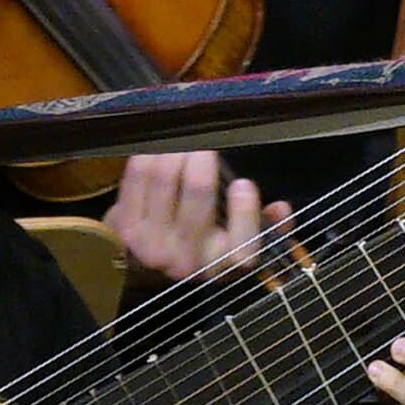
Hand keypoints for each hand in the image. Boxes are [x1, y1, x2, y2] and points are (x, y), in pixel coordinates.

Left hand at [108, 151, 293, 284]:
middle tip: (205, 142)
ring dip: (174, 152)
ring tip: (181, 139)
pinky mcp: (123, 229)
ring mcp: (151, 245)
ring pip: (165, 181)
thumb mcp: (236, 245)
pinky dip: (148, 157)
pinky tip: (156, 147)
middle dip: (202, 162)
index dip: (244, 213)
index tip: (244, 183)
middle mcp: (187, 260)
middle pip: (197, 199)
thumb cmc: (200, 244)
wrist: (140, 265)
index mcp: (222, 265)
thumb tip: (281, 209)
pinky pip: (137, 179)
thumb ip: (265, 229)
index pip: (243, 249)